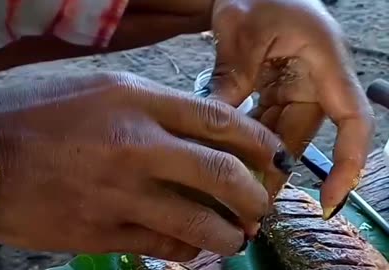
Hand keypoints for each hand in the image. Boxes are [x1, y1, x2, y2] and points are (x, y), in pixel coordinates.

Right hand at [0, 72, 283, 259]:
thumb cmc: (39, 113)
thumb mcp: (101, 89)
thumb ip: (154, 106)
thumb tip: (202, 131)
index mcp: (136, 101)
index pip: (218, 121)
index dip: (259, 140)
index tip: (276, 156)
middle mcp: (135, 145)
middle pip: (221, 173)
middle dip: (256, 193)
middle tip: (264, 202)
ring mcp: (120, 193)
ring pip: (199, 221)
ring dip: (231, 233)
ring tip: (240, 234)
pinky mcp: (101, 232)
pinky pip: (163, 247)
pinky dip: (188, 251)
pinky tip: (194, 249)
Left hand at [208, 0, 374, 218]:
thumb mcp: (241, 32)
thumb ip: (233, 78)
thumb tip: (214, 126)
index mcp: (325, 63)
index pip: (352, 119)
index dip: (348, 161)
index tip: (332, 197)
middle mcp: (316, 82)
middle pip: (301, 136)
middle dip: (277, 170)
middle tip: (250, 202)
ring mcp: (295, 88)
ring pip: (280, 134)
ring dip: (259, 159)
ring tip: (235, 188)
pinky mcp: (276, 90)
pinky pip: (265, 122)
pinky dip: (247, 139)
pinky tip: (227, 157)